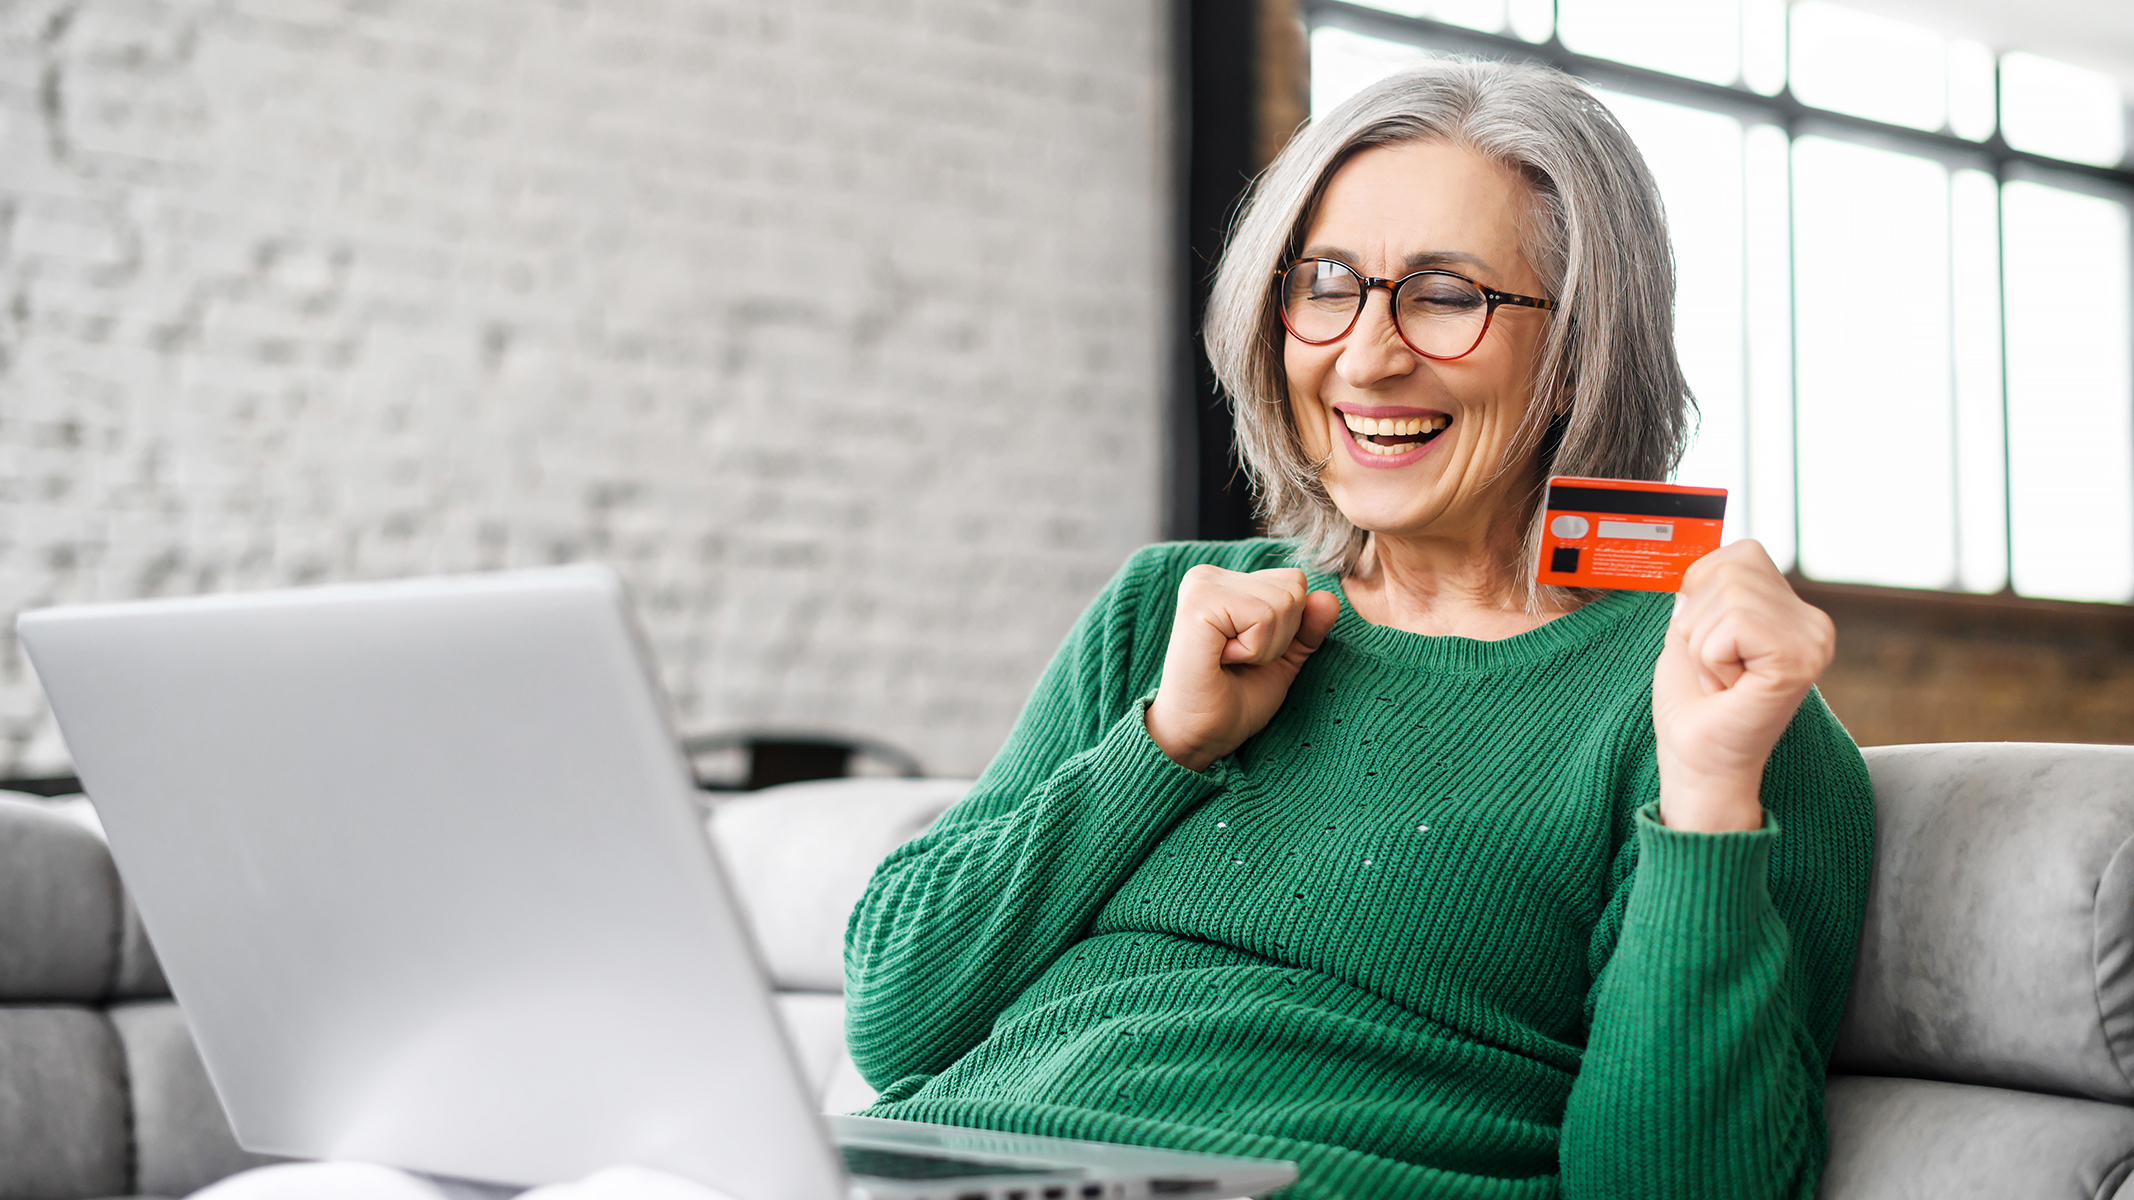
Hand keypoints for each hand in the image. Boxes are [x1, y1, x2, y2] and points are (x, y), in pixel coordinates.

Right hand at [1145, 566, 1340, 771]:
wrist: (1200, 736)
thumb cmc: (1233, 700)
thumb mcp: (1283, 660)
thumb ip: (1307, 628)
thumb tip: (1329, 598)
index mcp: (1225, 582)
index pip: (1295, 582)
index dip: (1288, 629)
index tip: (1246, 653)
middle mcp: (1209, 575)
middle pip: (1294, 587)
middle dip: (1280, 636)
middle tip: (1239, 660)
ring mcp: (1202, 585)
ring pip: (1284, 601)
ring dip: (1266, 647)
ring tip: (1229, 661)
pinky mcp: (1200, 603)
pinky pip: (1264, 616)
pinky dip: (1255, 650)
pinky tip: (1221, 659)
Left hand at [1652, 540, 1834, 831]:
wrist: (1696, 759)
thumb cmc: (1693, 703)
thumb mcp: (1692, 628)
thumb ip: (1703, 588)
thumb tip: (1693, 544)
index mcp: (1791, 610)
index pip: (1738, 554)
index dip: (1700, 595)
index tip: (1710, 647)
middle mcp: (1813, 622)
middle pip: (1731, 568)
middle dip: (1698, 621)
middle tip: (1715, 669)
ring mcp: (1813, 639)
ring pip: (1728, 594)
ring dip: (1703, 643)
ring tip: (1722, 679)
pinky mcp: (1800, 659)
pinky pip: (1732, 623)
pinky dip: (1711, 656)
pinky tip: (1730, 687)